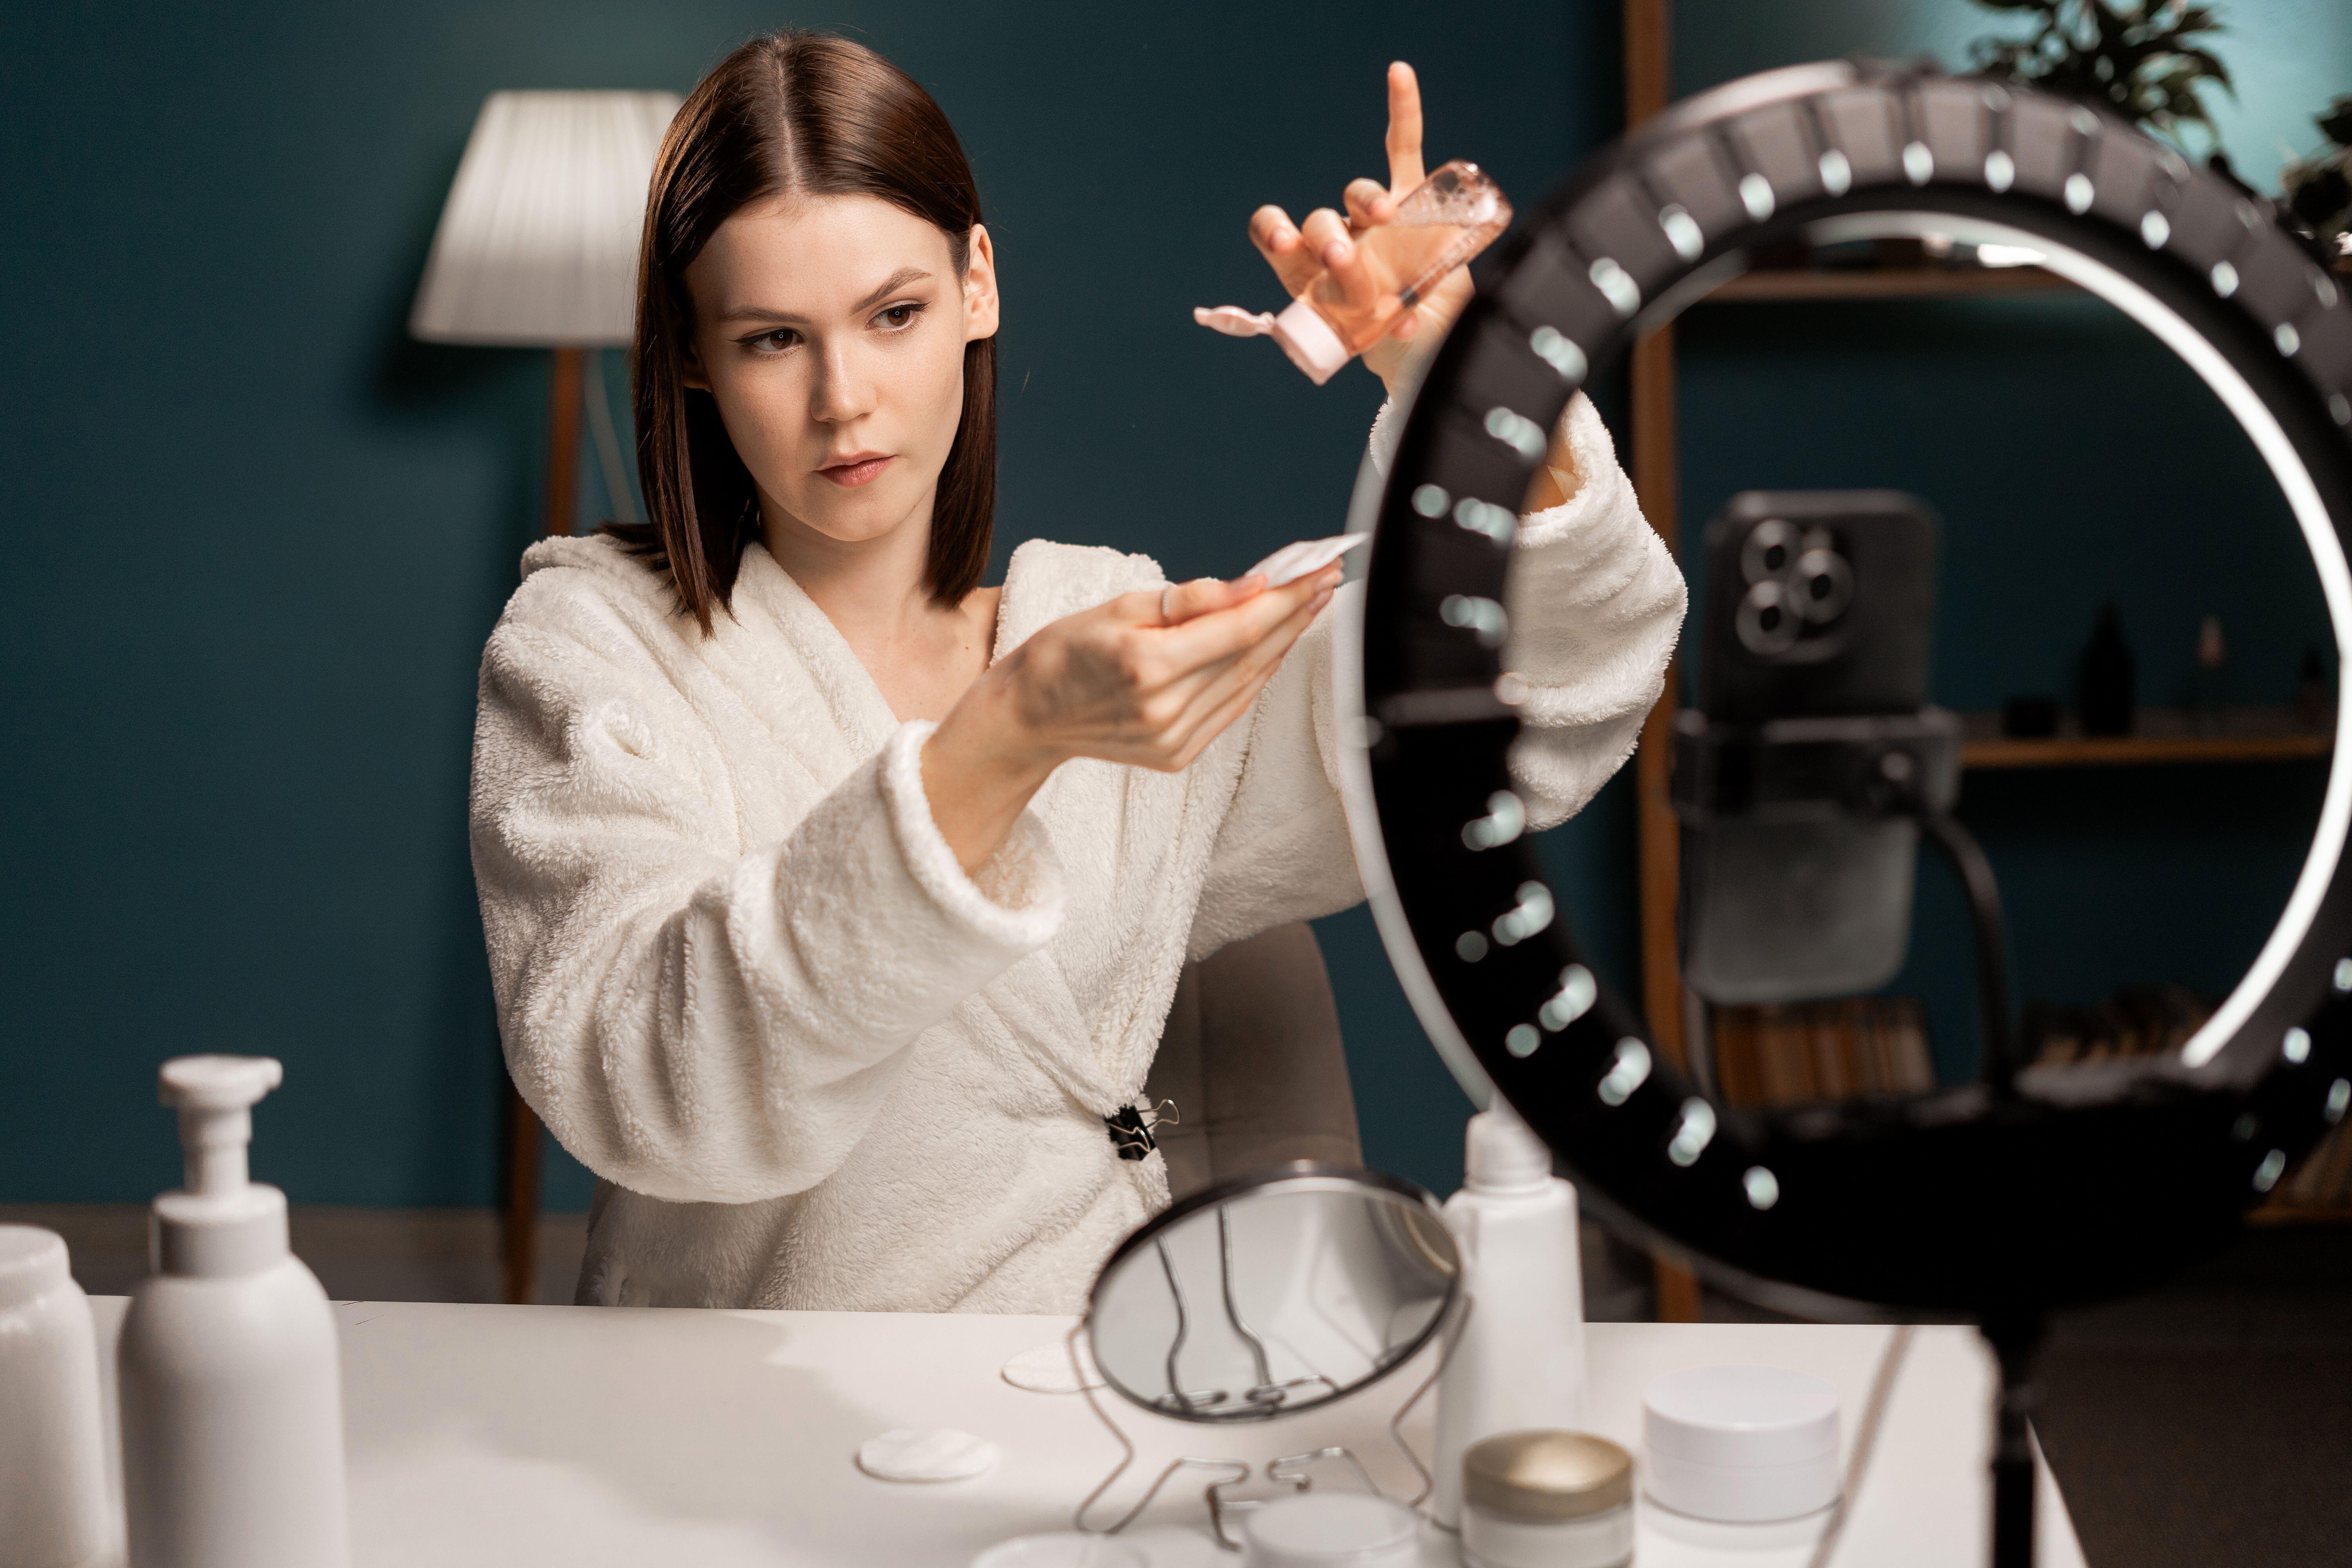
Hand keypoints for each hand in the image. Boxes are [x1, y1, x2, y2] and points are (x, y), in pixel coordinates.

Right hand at [921, 565, 1342, 871]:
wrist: (1027, 717)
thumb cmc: (1062, 652)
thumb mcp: (1117, 607)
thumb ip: (1189, 599)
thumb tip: (1252, 585)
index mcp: (1147, 665)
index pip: (1239, 628)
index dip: (1286, 599)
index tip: (1318, 570)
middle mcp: (1164, 709)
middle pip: (1252, 656)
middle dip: (1296, 614)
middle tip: (1328, 579)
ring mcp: (1173, 739)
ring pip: (1249, 684)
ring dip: (1284, 642)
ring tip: (1310, 605)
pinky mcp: (1176, 755)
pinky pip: (1231, 708)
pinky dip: (1257, 675)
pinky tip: (1274, 645)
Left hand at [1246, 62, 1475, 400]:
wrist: (1431, 339)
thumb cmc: (1390, 349)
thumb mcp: (1374, 349)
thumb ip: (1385, 336)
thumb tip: (1404, 328)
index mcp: (1310, 276)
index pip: (1275, 237)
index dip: (1275, 233)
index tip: (1286, 242)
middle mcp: (1335, 242)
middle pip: (1321, 222)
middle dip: (1331, 240)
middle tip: (1344, 260)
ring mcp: (1373, 222)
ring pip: (1357, 195)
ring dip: (1365, 202)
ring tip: (1384, 219)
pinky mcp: (1414, 203)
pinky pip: (1403, 149)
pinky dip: (1403, 111)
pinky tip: (1398, 74)